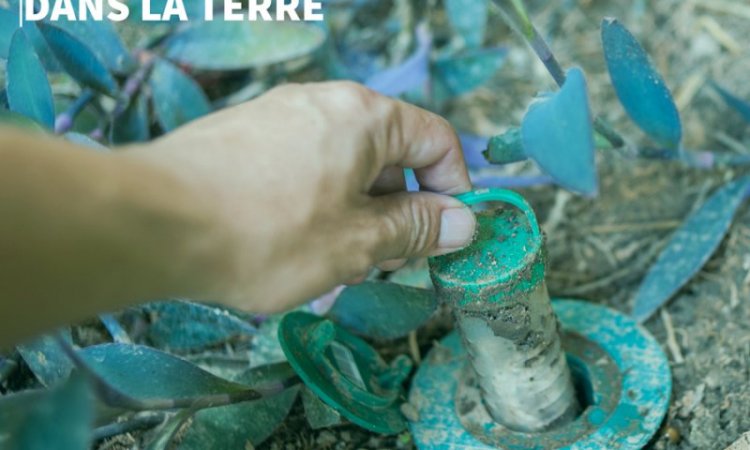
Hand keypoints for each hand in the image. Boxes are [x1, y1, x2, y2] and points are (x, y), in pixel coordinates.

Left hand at [123, 81, 475, 312]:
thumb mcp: (357, 243)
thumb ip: (417, 228)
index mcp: (364, 116)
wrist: (152, 222)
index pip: (436, 139)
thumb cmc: (267, 234)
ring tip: (331, 262)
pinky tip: (289, 244)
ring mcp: (277, 115)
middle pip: (387, 152)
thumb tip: (465, 223)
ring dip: (354, 213)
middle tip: (382, 261)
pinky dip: (314, 203)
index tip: (443, 235)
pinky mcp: (243, 136)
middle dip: (397, 209)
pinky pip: (301, 165)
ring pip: (342, 164)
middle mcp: (322, 102)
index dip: (452, 188)